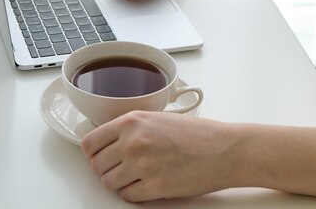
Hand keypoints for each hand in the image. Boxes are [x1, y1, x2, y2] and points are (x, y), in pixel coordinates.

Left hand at [81, 111, 239, 201]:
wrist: (225, 150)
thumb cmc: (198, 134)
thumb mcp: (158, 118)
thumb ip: (131, 128)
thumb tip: (108, 142)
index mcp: (132, 121)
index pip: (90, 143)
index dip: (93, 152)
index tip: (98, 155)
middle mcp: (133, 142)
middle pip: (97, 165)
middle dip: (108, 168)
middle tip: (124, 166)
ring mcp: (143, 166)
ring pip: (109, 183)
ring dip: (122, 181)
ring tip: (141, 173)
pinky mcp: (154, 187)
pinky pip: (127, 196)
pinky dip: (136, 193)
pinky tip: (150, 182)